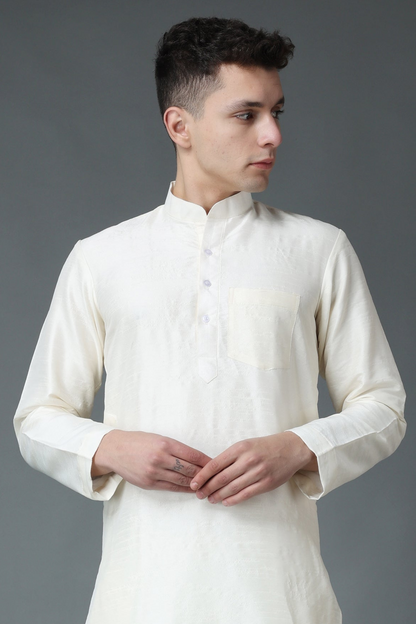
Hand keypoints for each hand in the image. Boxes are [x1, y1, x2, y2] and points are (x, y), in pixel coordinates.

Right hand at [92, 430, 211, 492]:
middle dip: (204, 474)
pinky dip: (183, 489)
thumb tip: (195, 458)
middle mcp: (160, 458)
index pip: (192, 454)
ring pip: (182, 480)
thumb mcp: (158, 438)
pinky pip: (171, 487)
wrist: (115, 450)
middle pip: (189, 469)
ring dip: (196, 484)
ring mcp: (154, 472)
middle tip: (216, 477)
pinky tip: (191, 489)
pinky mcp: (149, 483)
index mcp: (165, 443)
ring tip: (207, 485)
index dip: (206, 461)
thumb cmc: (138, 441)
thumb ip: (175, 448)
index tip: (216, 464)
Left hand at [189, 432, 317, 505]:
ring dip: (218, 496)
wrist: (290, 449)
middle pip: (221, 478)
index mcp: (239, 448)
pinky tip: (225, 502)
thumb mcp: (245, 445)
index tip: (194, 483)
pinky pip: (246, 494)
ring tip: (210, 499)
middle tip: (198, 494)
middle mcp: (247, 460)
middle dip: (207, 488)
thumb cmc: (264, 446)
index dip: (202, 476)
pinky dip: (233, 500)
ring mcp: (257, 472)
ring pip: (232, 488)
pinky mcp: (266, 483)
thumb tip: (211, 471)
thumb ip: (230, 457)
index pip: (215, 464)